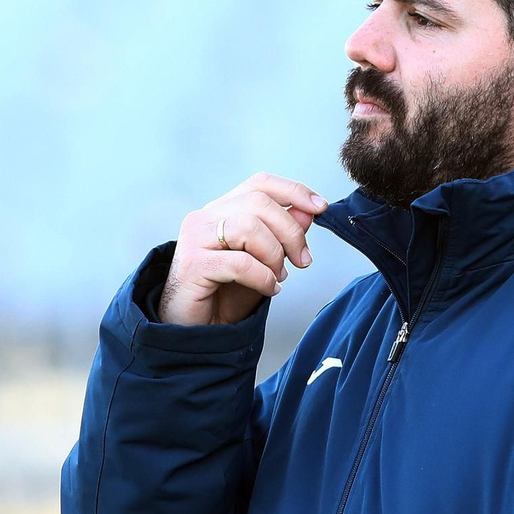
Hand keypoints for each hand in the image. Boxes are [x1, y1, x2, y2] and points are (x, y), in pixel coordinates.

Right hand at [157, 173, 327, 325]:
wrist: (195, 329)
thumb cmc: (227, 294)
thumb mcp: (264, 261)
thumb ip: (283, 235)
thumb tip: (308, 212)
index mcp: (222, 210)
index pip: (260, 184)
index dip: (294, 191)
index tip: (320, 207)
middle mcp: (205, 217)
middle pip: (259, 202)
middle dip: (291, 231)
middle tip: (302, 260)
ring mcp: (195, 238)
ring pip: (248, 227)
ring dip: (274, 255)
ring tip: (278, 276)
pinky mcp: (193, 264)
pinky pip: (240, 262)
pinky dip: (263, 277)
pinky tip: (269, 289)